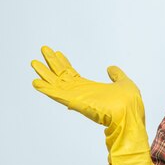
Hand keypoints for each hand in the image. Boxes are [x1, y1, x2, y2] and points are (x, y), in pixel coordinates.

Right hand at [31, 46, 154, 164]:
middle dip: (52, 63)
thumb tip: (110, 68)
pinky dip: (47, 89)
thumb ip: (116, 75)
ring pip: (56, 83)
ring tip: (34, 62)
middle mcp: (81, 93)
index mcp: (91, 89)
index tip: (58, 53)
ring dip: (44, 73)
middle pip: (62, 76)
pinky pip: (58, 95)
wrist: (130, 115)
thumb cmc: (129, 104)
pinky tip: (36, 82)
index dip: (65, 63)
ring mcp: (77, 97)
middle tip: (43, 49)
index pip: (73, 75)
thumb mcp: (124, 83)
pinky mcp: (76, 102)